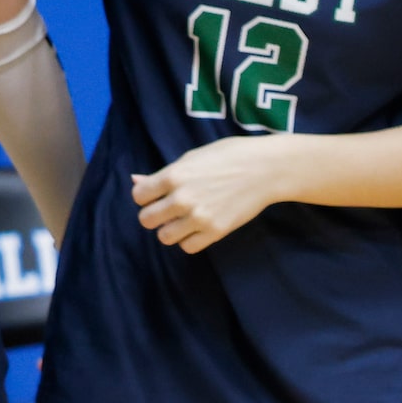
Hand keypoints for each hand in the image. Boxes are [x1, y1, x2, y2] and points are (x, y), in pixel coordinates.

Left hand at [132, 136, 286, 252]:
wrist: (266, 169)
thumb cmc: (229, 156)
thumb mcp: (193, 157)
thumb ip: (163, 173)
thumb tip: (135, 181)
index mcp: (174, 175)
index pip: (138, 196)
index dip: (146, 196)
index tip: (157, 194)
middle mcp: (182, 198)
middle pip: (146, 220)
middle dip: (155, 214)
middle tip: (169, 209)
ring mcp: (199, 217)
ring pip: (164, 236)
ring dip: (171, 229)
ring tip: (184, 220)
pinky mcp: (216, 231)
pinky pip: (188, 246)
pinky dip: (189, 239)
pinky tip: (197, 227)